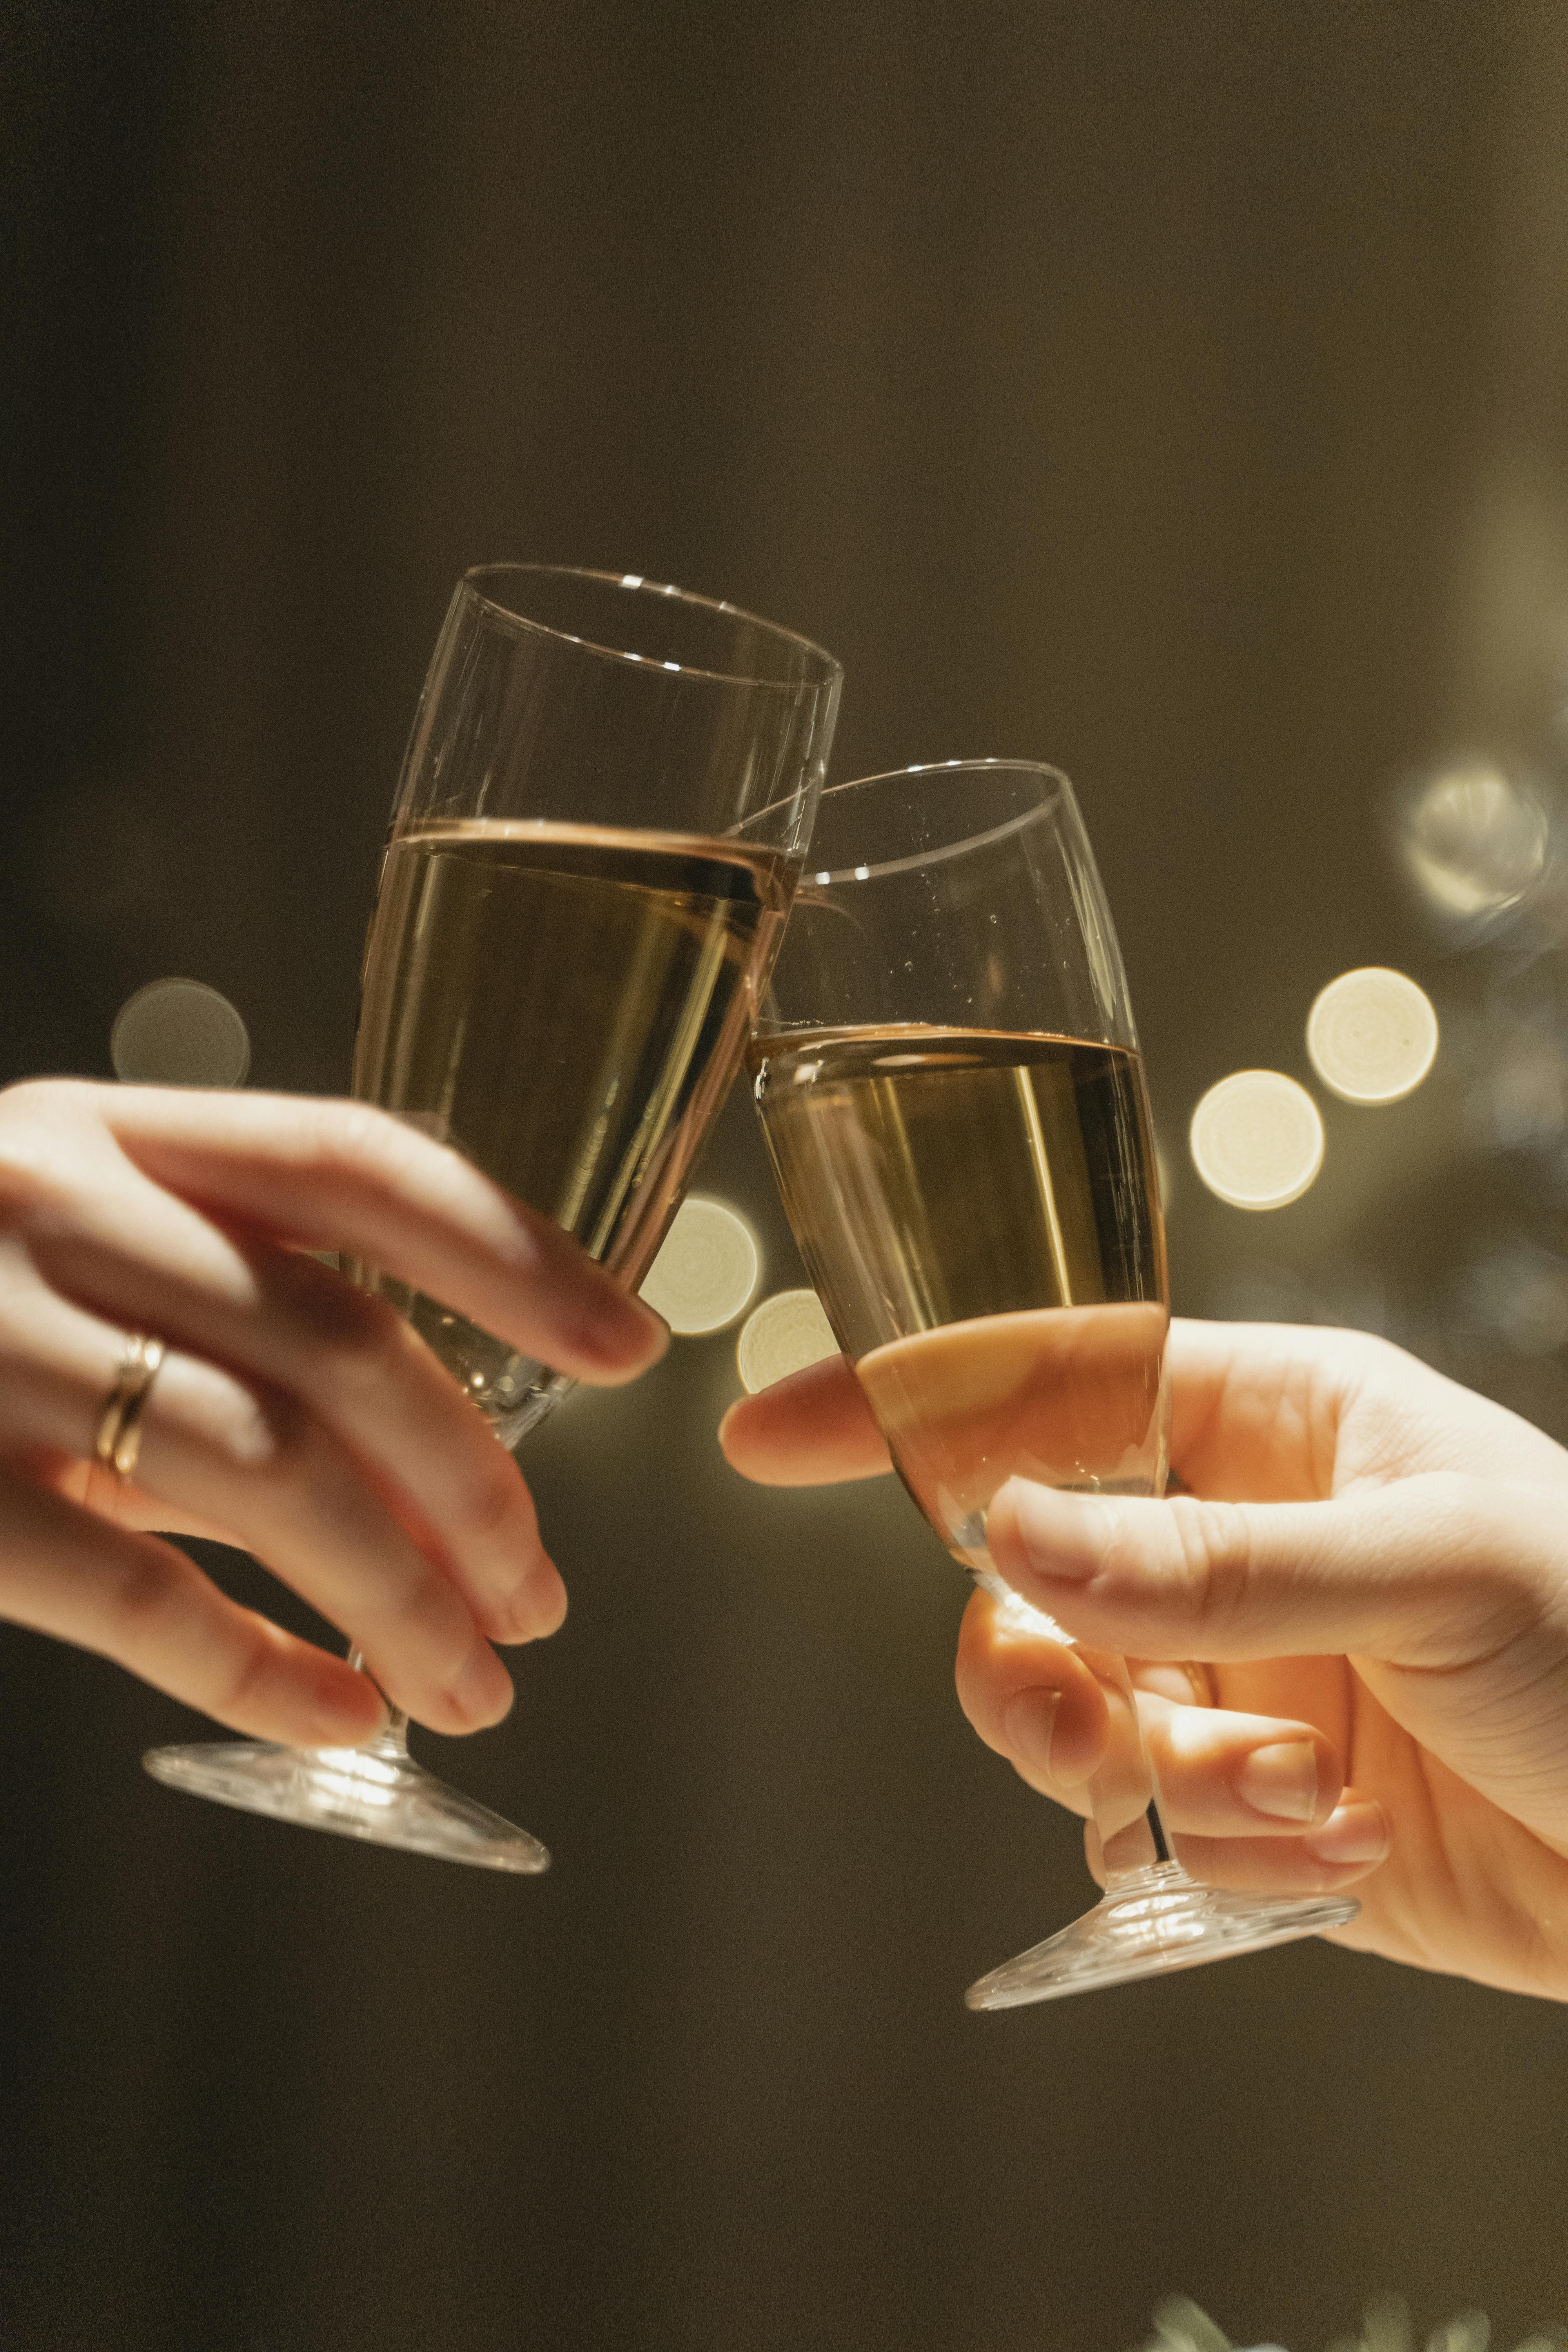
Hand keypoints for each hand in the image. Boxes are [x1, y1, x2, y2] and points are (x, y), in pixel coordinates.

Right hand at [0, 1079, 665, 1743]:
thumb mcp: (73, 1261)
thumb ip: (232, 1332)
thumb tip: (432, 1491)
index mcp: (113, 1135)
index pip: (357, 1164)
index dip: (513, 1253)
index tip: (632, 1344)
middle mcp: (58, 1212)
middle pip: (338, 1342)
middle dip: (471, 1485)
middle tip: (540, 1594)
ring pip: (265, 1468)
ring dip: (399, 1596)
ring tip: (473, 1682)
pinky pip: (135, 1595)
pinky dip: (255, 1669)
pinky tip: (340, 1715)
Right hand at [720, 1320, 1567, 1999]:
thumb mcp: (1427, 1568)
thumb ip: (1210, 1562)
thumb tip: (1006, 1535)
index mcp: (1275, 1422)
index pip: (1050, 1380)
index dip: (904, 1400)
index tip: (766, 1434)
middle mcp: (1235, 1539)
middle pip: (1021, 1582)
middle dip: (1030, 1665)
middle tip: (1089, 1727)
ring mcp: (1241, 1673)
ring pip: (1067, 1715)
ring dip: (1142, 1771)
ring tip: (1275, 1795)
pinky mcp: (1265, 1804)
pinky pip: (1151, 1827)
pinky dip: (1220, 1852)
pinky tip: (1338, 1853)